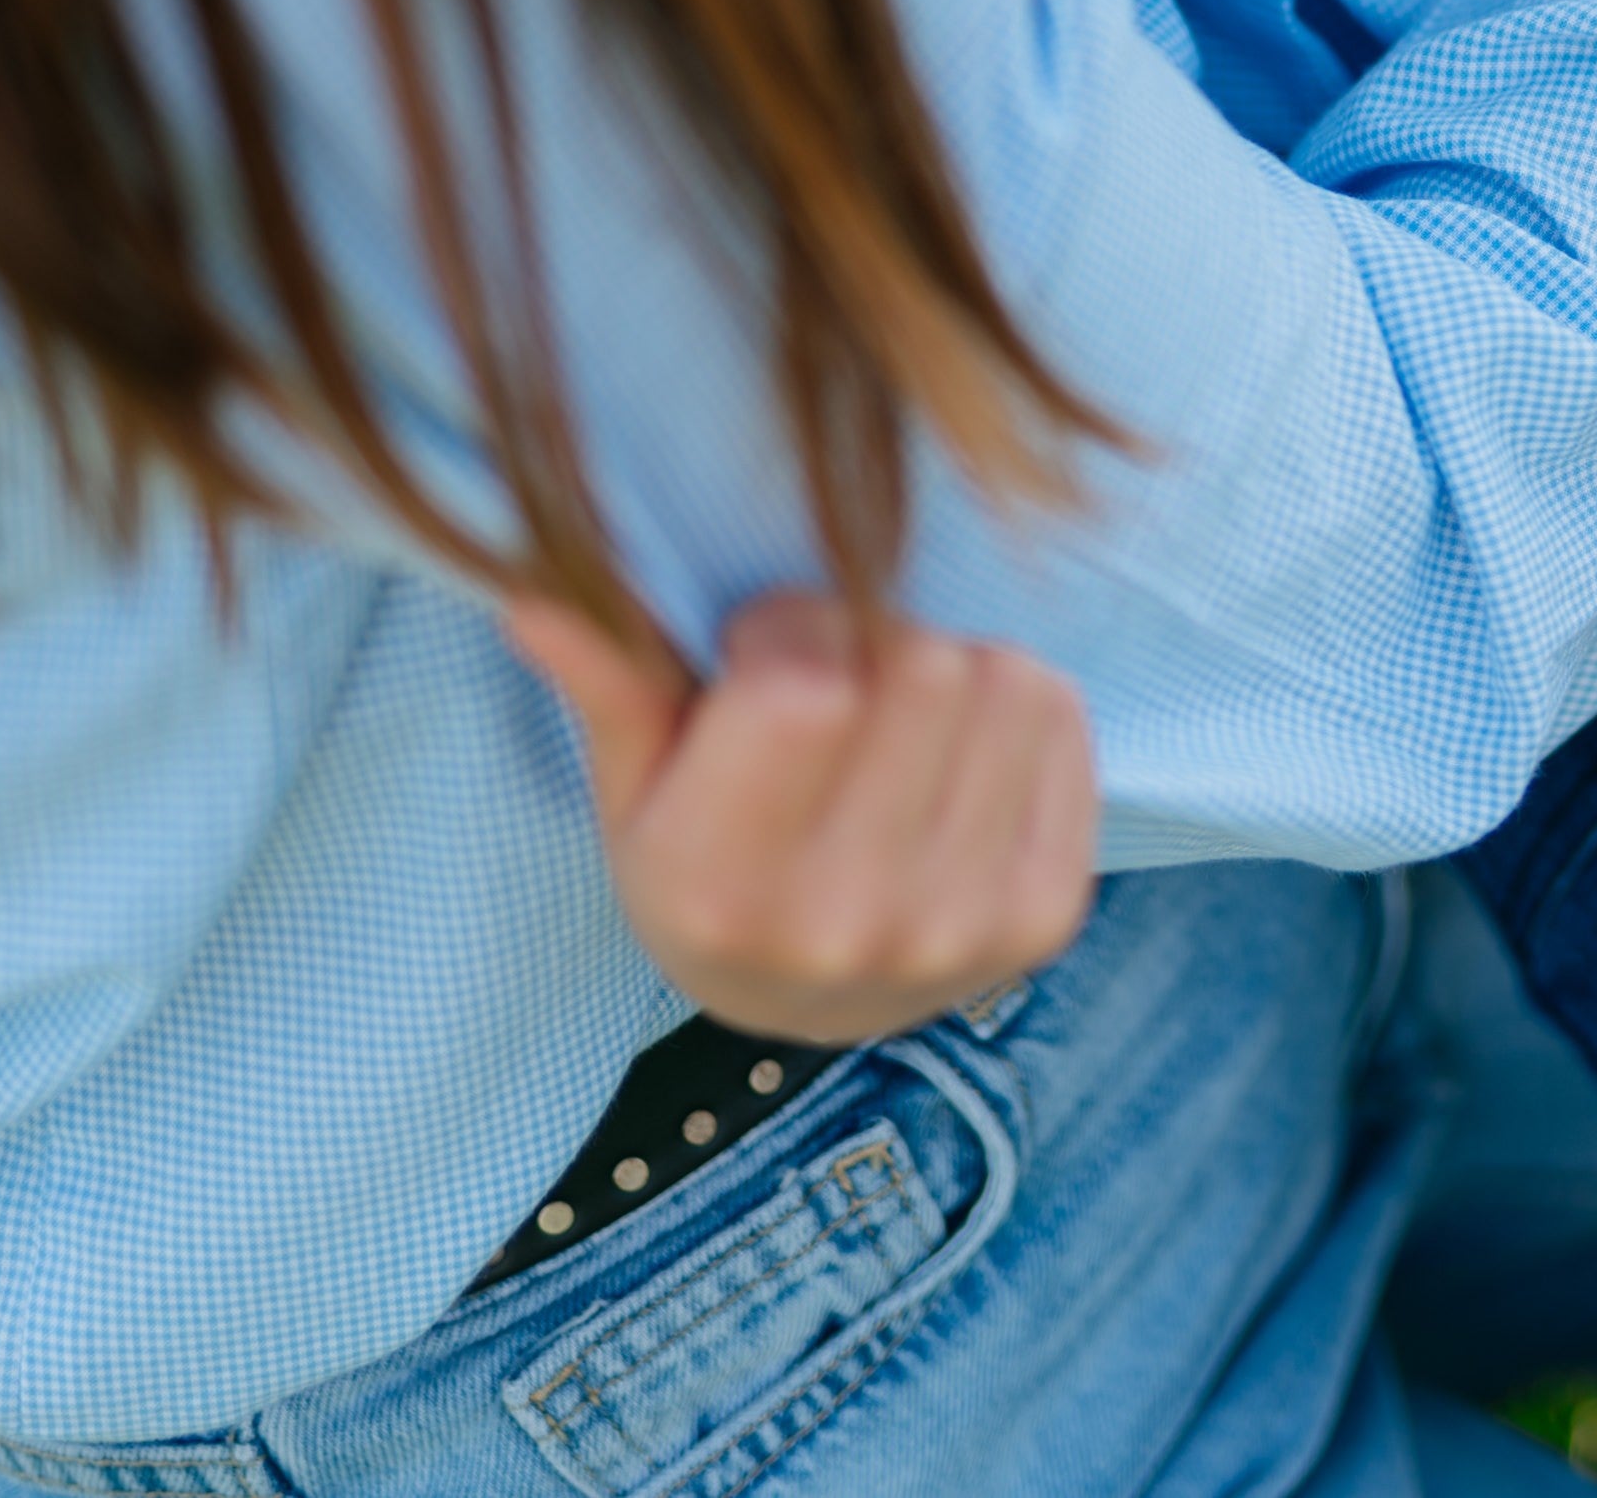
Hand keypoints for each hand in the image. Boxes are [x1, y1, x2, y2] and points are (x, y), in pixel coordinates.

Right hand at [506, 590, 1097, 1043]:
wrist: (808, 1006)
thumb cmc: (705, 864)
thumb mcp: (633, 789)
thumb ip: (606, 684)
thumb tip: (534, 590)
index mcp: (723, 891)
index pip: (807, 687)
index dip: (789, 628)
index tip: (762, 649)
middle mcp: (846, 926)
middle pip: (919, 672)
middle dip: (872, 638)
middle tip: (837, 675)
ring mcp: (959, 931)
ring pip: (998, 680)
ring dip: (947, 664)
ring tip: (894, 713)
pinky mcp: (1044, 916)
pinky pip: (1061, 717)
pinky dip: (1015, 702)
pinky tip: (957, 748)